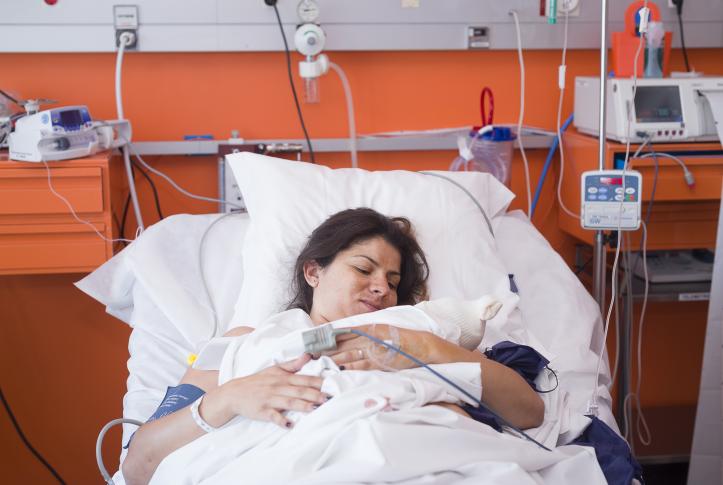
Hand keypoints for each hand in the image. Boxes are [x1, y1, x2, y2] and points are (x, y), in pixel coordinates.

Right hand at [208, 354, 329, 428]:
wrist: (235, 392)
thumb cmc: (257, 381)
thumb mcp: (274, 369)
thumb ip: (293, 364)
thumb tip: (308, 356)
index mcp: (283, 377)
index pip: (303, 379)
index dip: (317, 382)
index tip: (331, 385)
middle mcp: (278, 387)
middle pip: (299, 391)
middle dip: (314, 394)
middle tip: (329, 398)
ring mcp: (270, 399)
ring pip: (289, 402)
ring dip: (302, 406)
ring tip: (315, 409)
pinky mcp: (262, 411)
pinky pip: (272, 416)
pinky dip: (281, 420)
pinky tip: (290, 425)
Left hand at [325, 324, 435, 370]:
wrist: (422, 346)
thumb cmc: (403, 338)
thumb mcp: (382, 329)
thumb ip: (366, 330)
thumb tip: (347, 333)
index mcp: (369, 328)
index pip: (344, 333)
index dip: (329, 337)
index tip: (316, 340)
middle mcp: (370, 338)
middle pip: (343, 345)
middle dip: (327, 350)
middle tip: (311, 354)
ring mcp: (375, 351)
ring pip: (349, 355)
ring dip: (334, 359)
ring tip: (320, 363)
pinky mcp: (380, 363)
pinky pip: (361, 366)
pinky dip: (349, 368)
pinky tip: (339, 370)